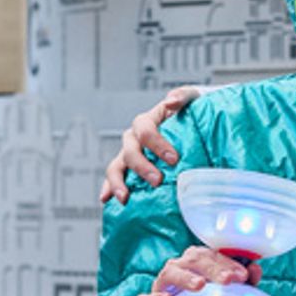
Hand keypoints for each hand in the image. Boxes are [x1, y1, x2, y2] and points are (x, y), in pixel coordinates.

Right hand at [100, 86, 201, 202]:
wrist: (190, 125)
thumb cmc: (189, 112)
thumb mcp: (190, 98)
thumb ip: (182, 96)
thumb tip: (171, 101)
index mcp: (147, 121)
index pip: (145, 130)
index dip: (157, 144)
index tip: (173, 159)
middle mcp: (134, 138)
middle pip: (130, 151)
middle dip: (142, 167)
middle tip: (157, 180)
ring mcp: (129, 154)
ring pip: (116, 166)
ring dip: (118, 182)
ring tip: (124, 197)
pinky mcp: (128, 168)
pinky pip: (114, 178)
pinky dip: (108, 188)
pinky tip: (106, 200)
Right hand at [134, 244, 261, 295]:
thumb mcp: (228, 295)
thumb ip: (243, 282)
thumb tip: (256, 269)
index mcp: (199, 260)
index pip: (213, 255)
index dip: (228, 263)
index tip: (243, 275)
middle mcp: (180, 266)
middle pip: (195, 259)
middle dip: (213, 268)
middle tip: (228, 280)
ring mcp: (162, 283)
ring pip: (171, 272)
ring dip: (186, 277)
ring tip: (200, 286)